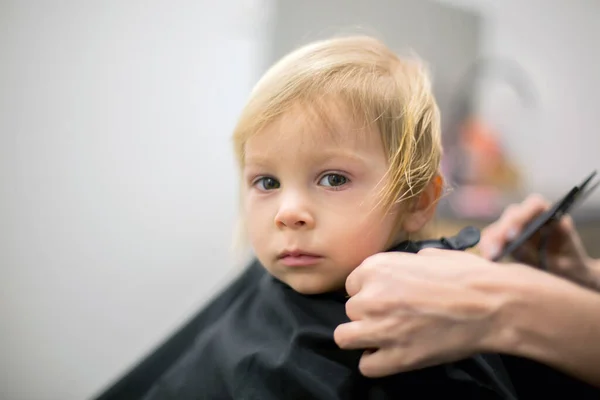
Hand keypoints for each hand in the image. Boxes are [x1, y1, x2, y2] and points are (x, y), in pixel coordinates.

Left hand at [333, 249, 516, 376]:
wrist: (492, 304)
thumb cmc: (467, 275)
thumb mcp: (430, 255)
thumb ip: (404, 262)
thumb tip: (404, 268)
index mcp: (376, 267)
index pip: (352, 284)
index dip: (369, 291)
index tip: (386, 296)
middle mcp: (371, 297)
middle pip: (350, 310)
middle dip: (368, 314)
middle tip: (393, 316)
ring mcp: (380, 329)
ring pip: (344, 337)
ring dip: (362, 338)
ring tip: (383, 337)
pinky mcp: (396, 358)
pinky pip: (366, 366)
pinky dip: (377, 362)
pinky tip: (393, 355)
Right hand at [478, 193, 597, 289]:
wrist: (568, 274)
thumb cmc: (570, 267)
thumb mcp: (562, 264)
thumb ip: (541, 254)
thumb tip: (515, 244)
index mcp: (550, 215)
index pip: (534, 205)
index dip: (522, 216)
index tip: (514, 235)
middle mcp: (531, 217)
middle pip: (512, 215)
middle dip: (502, 231)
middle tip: (496, 251)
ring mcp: (517, 227)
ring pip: (498, 226)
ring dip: (491, 241)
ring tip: (489, 257)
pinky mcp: (506, 239)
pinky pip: (492, 239)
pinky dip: (487, 248)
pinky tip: (487, 259)